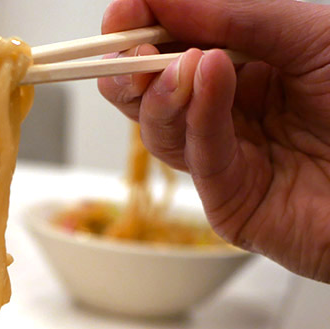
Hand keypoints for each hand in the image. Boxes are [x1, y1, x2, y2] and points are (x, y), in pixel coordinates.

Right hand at [98, 0, 329, 281]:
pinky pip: (200, 157)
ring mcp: (229, 159)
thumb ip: (234, 14)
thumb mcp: (310, 33)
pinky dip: (196, 116)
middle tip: (125, 48)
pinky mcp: (231, 203)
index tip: (124, 11)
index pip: (176, 46)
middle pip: (151, 92)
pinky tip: (205, 77)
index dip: (143, 27)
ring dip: (158, 93)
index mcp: (249, 66)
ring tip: (179, 64)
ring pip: (161, 129)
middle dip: (130, 67)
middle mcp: (232, 112)